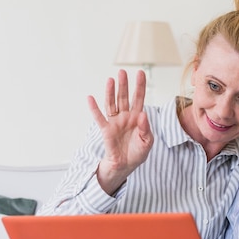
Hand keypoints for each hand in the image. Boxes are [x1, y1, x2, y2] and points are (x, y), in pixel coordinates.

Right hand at [88, 69, 153, 194]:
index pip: (139, 98)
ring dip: (110, 92)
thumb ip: (146, 128)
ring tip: (110, 80)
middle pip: (124, 97)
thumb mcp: (147, 142)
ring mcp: (115, 122)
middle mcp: (125, 116)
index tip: (140, 73)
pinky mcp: (106, 130)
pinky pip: (99, 117)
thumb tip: (142, 114)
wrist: (125, 166)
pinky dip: (94, 108)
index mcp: (137, 117)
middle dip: (124, 85)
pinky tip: (90, 98)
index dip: (140, 86)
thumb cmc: (137, 153)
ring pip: (112, 103)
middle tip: (122, 72)